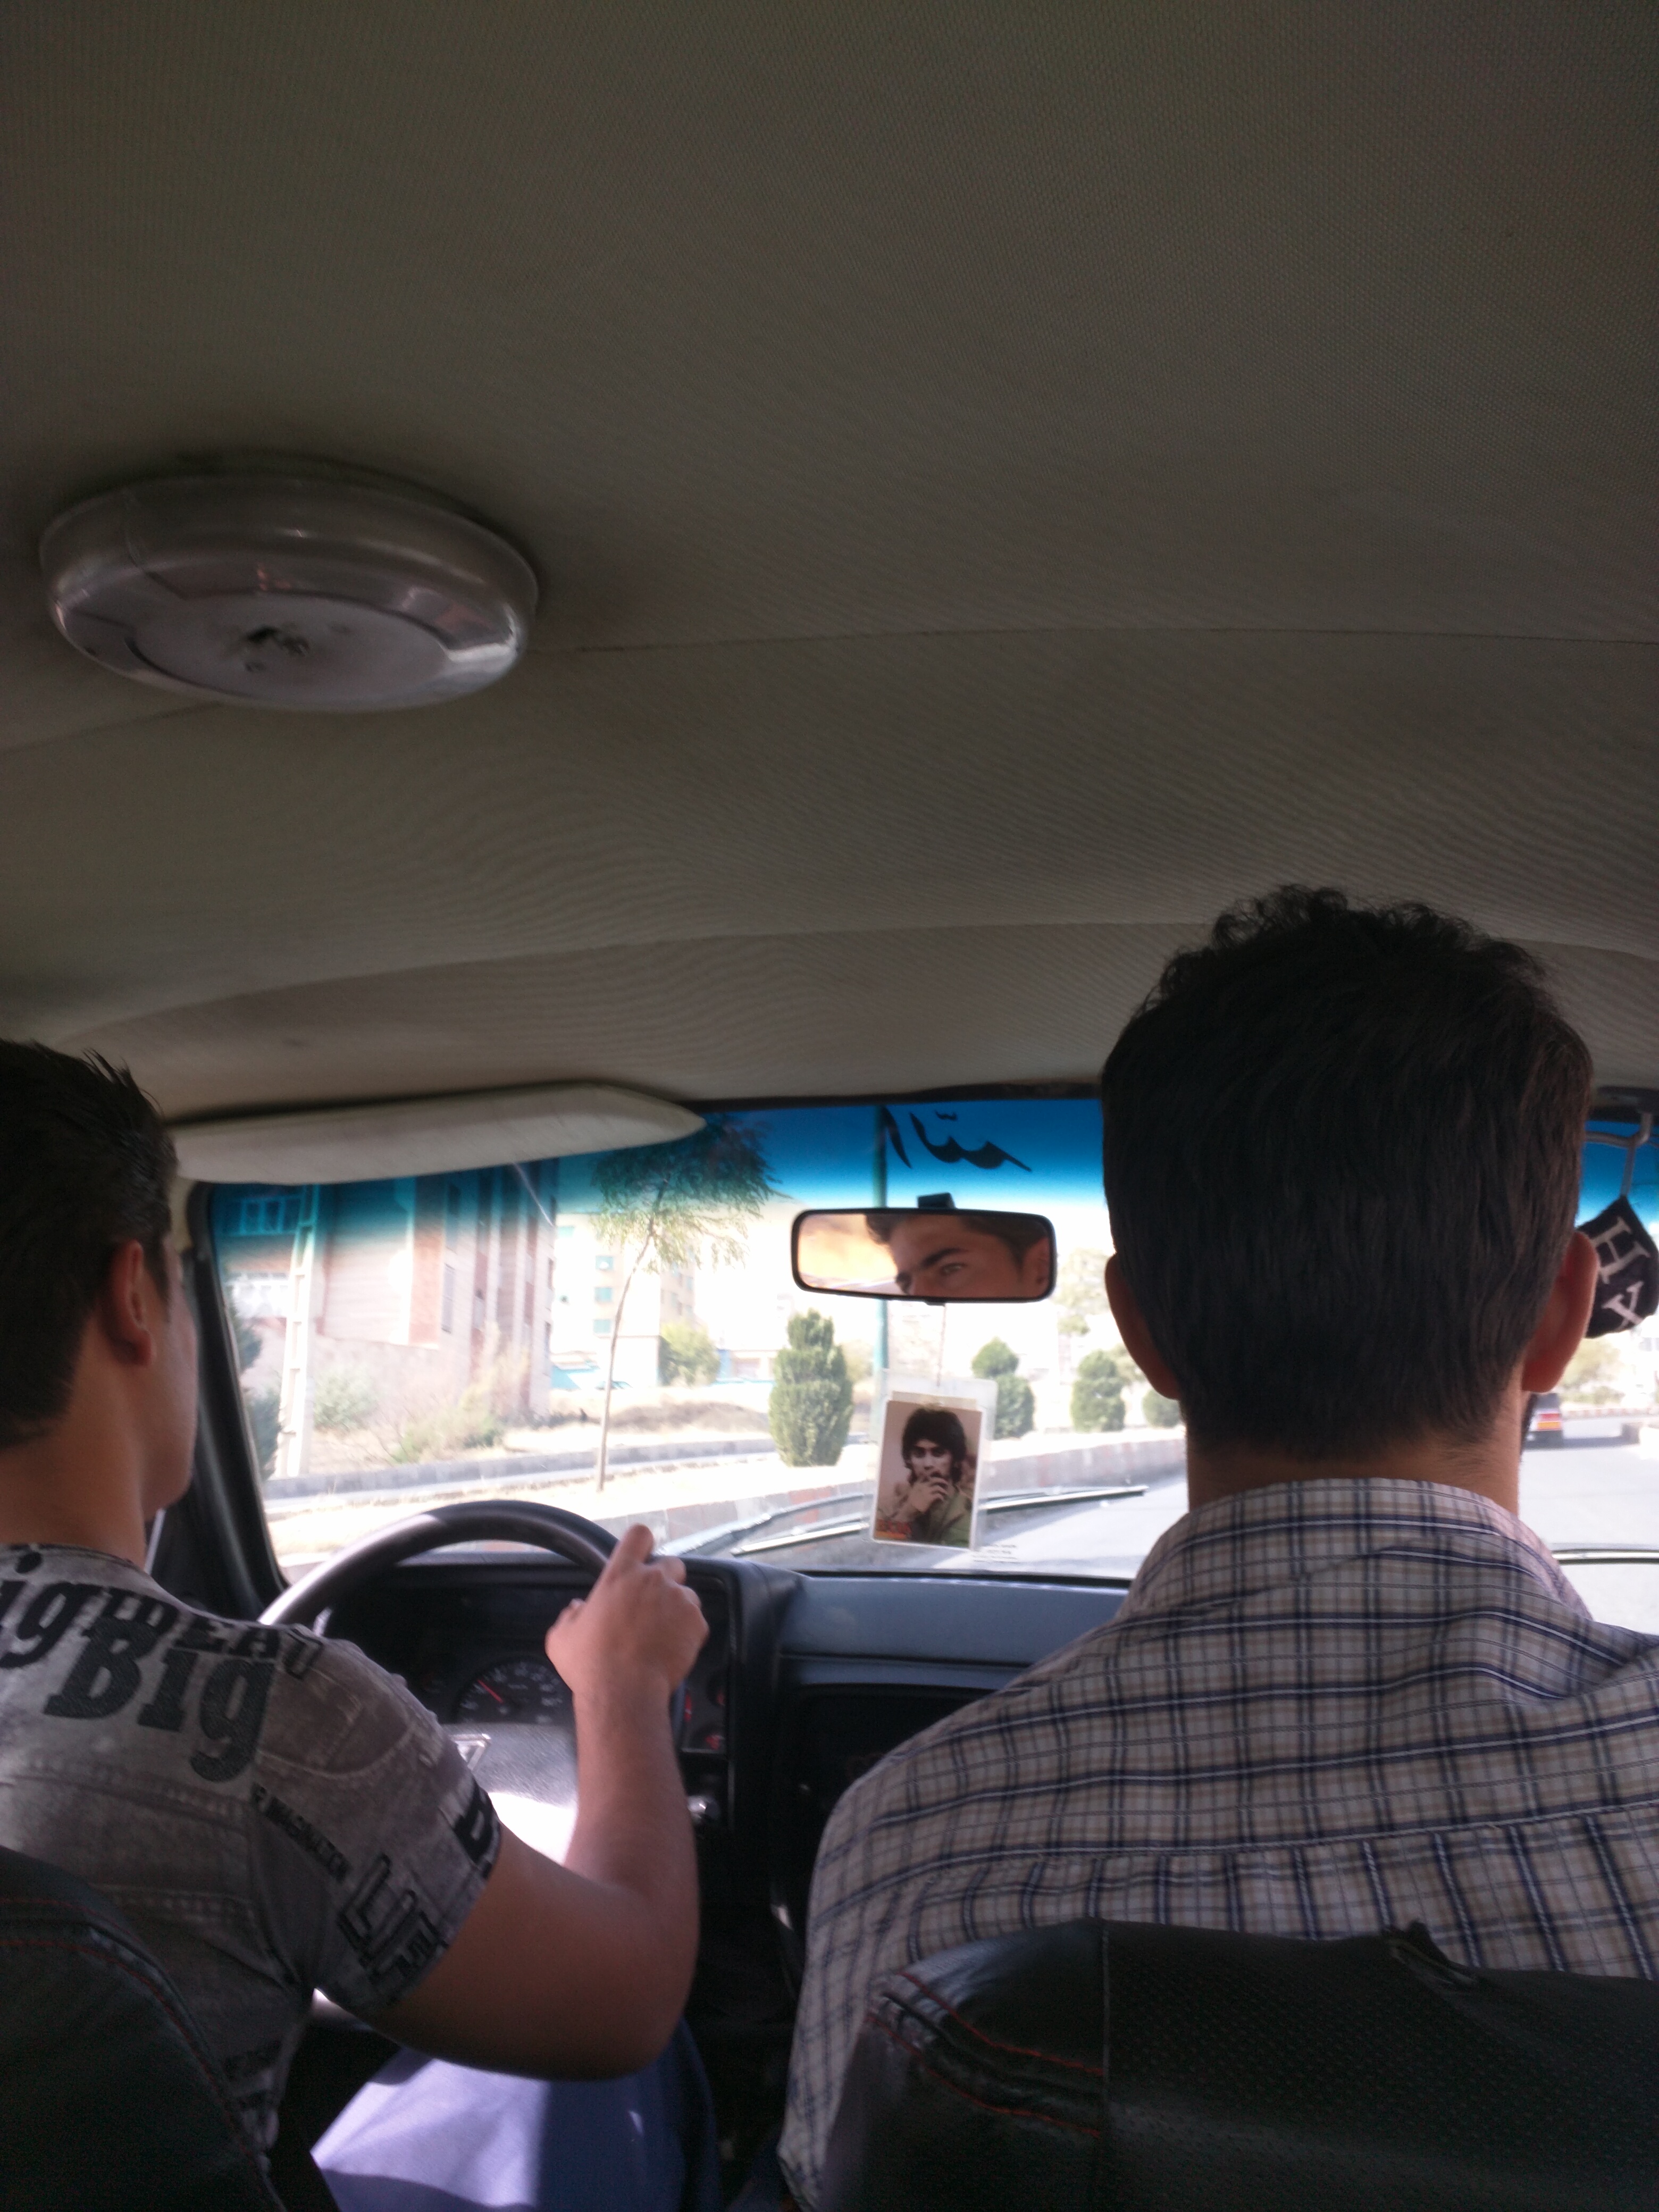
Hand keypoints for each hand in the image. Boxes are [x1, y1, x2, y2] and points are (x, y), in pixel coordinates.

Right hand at [546, 1524, 706, 1706]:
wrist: (624, 1693)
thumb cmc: (591, 1665)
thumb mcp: (562, 1638)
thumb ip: (570, 1616)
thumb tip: (577, 1609)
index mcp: (620, 1576)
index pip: (639, 1535)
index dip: (642, 1544)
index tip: (640, 1557)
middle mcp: (653, 1580)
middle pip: (671, 1563)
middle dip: (665, 1580)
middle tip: (652, 1605)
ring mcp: (678, 1600)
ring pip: (686, 1594)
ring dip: (677, 1608)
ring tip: (662, 1633)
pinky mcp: (697, 1623)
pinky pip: (696, 1620)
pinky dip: (687, 1632)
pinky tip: (671, 1648)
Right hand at [891, 1472, 950, 1525]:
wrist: (909, 1510)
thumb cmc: (911, 1503)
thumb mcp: (912, 1492)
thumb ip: (918, 1488)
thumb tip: (924, 1485)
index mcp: (917, 1484)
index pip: (925, 1475)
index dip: (932, 1471)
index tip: (937, 1468)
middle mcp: (922, 1486)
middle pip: (934, 1480)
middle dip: (941, 1480)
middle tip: (946, 1483)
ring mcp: (926, 1492)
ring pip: (938, 1487)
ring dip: (943, 1490)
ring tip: (945, 1493)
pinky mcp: (929, 1498)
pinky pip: (938, 1495)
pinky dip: (941, 1497)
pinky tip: (942, 1500)